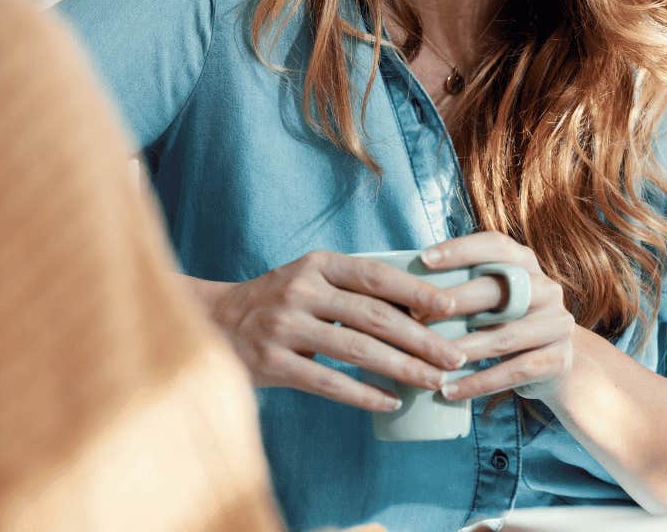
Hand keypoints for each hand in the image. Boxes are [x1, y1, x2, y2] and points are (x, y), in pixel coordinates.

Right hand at [208, 251, 468, 412]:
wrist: (212, 323)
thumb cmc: (277, 302)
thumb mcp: (310, 281)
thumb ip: (352, 290)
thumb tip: (420, 310)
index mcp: (316, 264)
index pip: (376, 276)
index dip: (416, 291)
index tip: (452, 309)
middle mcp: (300, 290)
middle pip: (374, 315)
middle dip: (421, 338)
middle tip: (455, 357)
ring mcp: (284, 326)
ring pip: (356, 349)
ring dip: (402, 368)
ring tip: (433, 381)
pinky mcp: (272, 362)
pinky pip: (328, 382)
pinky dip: (364, 393)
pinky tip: (391, 402)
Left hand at [419, 232, 577, 401]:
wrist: (554, 364)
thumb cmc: (506, 323)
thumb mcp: (494, 297)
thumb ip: (464, 284)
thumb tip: (402, 283)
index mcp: (526, 264)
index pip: (495, 246)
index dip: (460, 249)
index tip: (423, 259)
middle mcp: (546, 289)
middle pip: (498, 290)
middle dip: (453, 302)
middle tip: (414, 315)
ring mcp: (556, 325)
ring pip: (503, 337)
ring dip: (462, 350)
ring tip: (428, 360)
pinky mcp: (556, 360)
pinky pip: (512, 372)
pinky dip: (477, 384)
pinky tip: (449, 391)